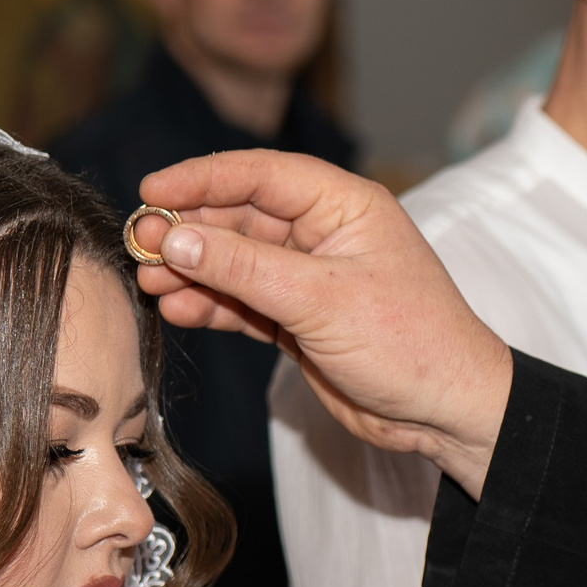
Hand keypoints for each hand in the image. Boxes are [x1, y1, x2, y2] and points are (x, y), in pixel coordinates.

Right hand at [131, 152, 511, 495]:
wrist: (447, 412)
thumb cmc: (412, 343)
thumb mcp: (322, 300)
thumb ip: (245, 269)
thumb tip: (177, 239)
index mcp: (344, 205)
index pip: (262, 174)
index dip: (203, 178)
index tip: (152, 192)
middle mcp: (326, 233)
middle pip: (241, 216)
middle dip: (189, 230)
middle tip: (139, 244)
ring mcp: (311, 277)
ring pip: (236, 262)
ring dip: (193, 271)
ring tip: (149, 282)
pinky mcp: (300, 319)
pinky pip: (244, 302)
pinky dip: (212, 305)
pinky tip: (178, 310)